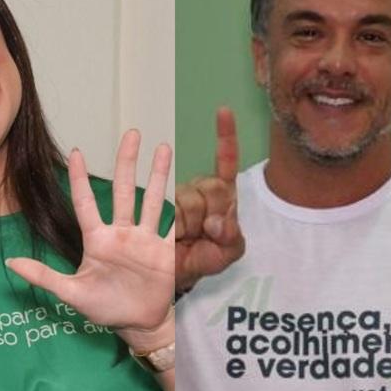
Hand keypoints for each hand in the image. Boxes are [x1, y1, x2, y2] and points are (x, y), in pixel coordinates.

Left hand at [6, 129, 174, 348]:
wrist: (138, 324)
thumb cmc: (104, 308)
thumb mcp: (71, 294)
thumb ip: (43, 277)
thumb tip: (9, 264)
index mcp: (97, 240)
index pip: (86, 202)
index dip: (79, 178)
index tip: (76, 153)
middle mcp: (121, 233)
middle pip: (124, 190)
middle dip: (127, 162)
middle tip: (131, 133)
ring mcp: (144, 239)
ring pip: (151, 199)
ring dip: (157, 174)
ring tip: (163, 146)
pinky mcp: (165, 250)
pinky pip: (173, 224)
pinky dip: (182, 206)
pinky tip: (189, 184)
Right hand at [175, 108, 244, 288]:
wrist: (173, 278)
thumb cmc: (201, 260)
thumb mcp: (227, 254)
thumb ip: (232, 238)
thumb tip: (217, 222)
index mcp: (221, 200)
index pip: (225, 166)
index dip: (225, 138)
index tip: (222, 112)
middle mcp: (198, 193)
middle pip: (209, 188)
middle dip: (210, 215)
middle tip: (202, 235)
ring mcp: (176, 199)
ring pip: (187, 202)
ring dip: (188, 225)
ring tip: (183, 240)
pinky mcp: (157, 210)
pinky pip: (163, 205)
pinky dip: (170, 213)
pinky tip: (173, 231)